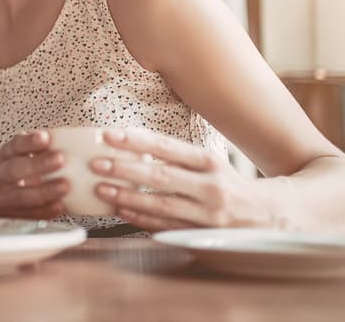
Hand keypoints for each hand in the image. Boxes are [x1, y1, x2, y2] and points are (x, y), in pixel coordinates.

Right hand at [0, 131, 68, 219]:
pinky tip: (59, 205)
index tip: (45, 138)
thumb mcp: (24, 159)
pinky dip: (45, 210)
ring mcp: (2, 197)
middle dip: (38, 165)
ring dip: (44, 191)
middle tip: (60, 159)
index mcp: (5, 157)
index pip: (15, 146)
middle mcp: (0, 176)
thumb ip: (41, 151)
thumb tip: (70, 141)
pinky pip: (28, 215)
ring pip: (21, 195)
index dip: (29, 142)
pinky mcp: (9, 216)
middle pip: (15, 169)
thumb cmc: (18, 178)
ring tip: (64, 186)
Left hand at [92, 128, 273, 230]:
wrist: (272, 215)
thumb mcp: (210, 162)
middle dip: (125, 170)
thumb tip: (131, 144)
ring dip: (128, 197)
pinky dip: (141, 218)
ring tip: (101, 188)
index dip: (137, 141)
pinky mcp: (203, 235)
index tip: (110, 135)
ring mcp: (207, 214)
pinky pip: (166, 226)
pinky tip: (119, 209)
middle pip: (161, 177)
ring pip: (161, 205)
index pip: (168, 147)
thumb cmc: (230, 182)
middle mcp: (210, 187)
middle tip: (97, 163)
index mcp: (210, 162)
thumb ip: (176, 156)